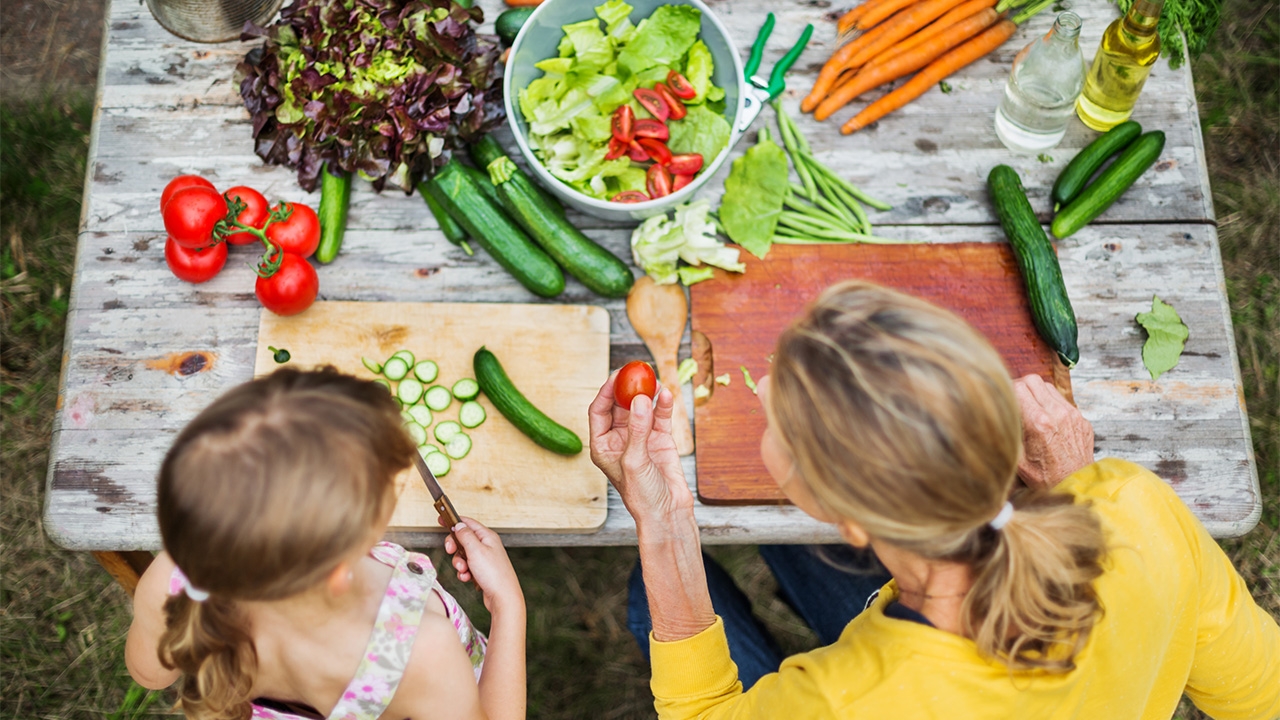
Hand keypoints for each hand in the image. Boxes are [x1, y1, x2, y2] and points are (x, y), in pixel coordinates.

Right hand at [441, 516, 522, 613]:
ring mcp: (484, 558)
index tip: (441, 520)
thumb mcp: (475, 550)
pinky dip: (464, 573)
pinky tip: (468, 577)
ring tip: (464, 570)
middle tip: (451, 551)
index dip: (453, 521)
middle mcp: (487, 545)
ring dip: (459, 563)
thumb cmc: (494, 574)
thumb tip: (458, 524)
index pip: (468, 523)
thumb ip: (465, 535)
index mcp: (487, 536)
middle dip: (455, 547)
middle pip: (463, 539)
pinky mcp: (482, 570)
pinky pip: (467, 567)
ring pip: (463, 555)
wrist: (503, 597)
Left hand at [588, 371, 691, 528]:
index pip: (599, 410)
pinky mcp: (660, 439)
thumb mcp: (634, 461)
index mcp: (603, 445)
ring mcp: (641, 437)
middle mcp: (620, 438)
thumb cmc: (641, 495)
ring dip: (648, 394)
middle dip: (628, 387)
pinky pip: (660, 416)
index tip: (617, 375)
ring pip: (642, 408)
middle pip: (621, 405)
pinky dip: (664, 405)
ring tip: (656, 380)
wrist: (668, 513)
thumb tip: (639, 399)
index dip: (606, 391)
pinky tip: (667, 395)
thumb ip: (637, 430)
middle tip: (637, 371)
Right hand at [1014, 374, 1094, 489]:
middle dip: (1021, 387)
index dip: (1008, 389)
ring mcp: (1072, 415)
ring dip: (1037, 393)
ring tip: (1031, 410)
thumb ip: (1007, 432)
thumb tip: (993, 416)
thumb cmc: (1045, 477)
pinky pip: (1063, 401)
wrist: (1076, 486)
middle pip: (1033, 380)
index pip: (1019, 387)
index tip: (1005, 399)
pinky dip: (1051, 405)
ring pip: (1048, 387)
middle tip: (1016, 400)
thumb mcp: (1016, 458)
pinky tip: (1047, 421)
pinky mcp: (1082, 419)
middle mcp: (1057, 414)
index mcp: (1038, 423)